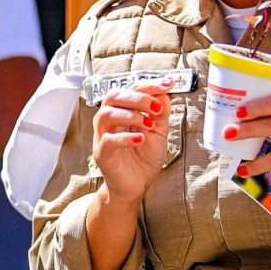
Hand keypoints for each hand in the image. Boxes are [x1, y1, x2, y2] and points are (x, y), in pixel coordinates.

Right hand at [92, 81, 171, 204]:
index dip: (149, 85)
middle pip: (113, 96)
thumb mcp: (158, 131)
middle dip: (138, 98)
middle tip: (156, 108)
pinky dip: (125, 137)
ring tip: (148, 125)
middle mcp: (110, 120)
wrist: (137, 185)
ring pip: (106, 114)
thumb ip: (160, 112)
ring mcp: (103, 136)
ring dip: (130, 115)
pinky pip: (107, 140)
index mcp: (122, 111)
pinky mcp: (102, 154)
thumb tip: (164, 92)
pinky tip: (140, 139)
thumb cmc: (143, 157)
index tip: (168, 85)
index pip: (131, 89)